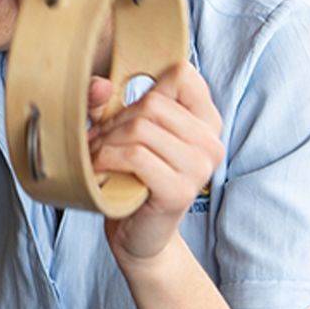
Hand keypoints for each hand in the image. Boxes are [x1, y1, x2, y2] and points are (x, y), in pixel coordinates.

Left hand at [86, 61, 224, 266]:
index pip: (182, 74)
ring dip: (107, 142)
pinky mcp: (180, 190)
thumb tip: (99, 84)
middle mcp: (210, 142)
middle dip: (116, 121)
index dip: (146, 86)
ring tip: (99, 157)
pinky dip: (107, 160)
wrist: (138, 234)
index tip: (127, 111)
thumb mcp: (123, 130)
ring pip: (141, 129)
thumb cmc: (130, 176)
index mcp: (206, 121)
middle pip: (152, 102)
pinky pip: (135, 156)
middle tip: (101, 142)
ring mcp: (199, 167)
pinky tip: (100, 171)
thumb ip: (109, 101)